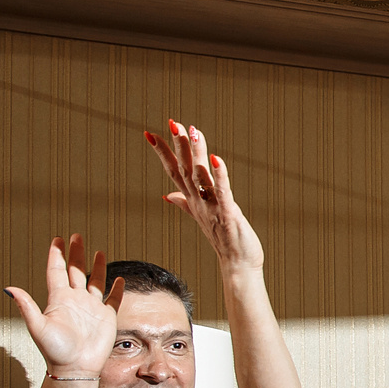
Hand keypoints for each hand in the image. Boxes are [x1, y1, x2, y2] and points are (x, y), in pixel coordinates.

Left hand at [8, 235, 121, 372]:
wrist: (75, 368)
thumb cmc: (55, 350)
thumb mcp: (37, 327)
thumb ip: (26, 306)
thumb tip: (9, 289)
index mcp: (58, 299)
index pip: (57, 271)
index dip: (56, 255)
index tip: (57, 240)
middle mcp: (74, 300)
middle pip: (75, 270)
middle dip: (75, 253)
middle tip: (76, 236)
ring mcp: (91, 308)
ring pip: (94, 281)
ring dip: (96, 266)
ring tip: (97, 251)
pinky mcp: (106, 318)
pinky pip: (113, 300)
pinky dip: (117, 289)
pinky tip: (119, 279)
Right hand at [148, 119, 264, 274]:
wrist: (238, 264)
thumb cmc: (223, 239)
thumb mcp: (202, 217)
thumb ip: (184, 203)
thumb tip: (168, 195)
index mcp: (194, 200)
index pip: (174, 172)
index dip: (163, 153)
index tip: (150, 134)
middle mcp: (199, 201)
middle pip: (185, 169)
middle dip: (179, 146)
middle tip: (172, 123)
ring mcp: (211, 207)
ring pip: (201, 176)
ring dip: (197, 154)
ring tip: (193, 131)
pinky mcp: (227, 213)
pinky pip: (222, 192)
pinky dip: (219, 175)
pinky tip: (216, 159)